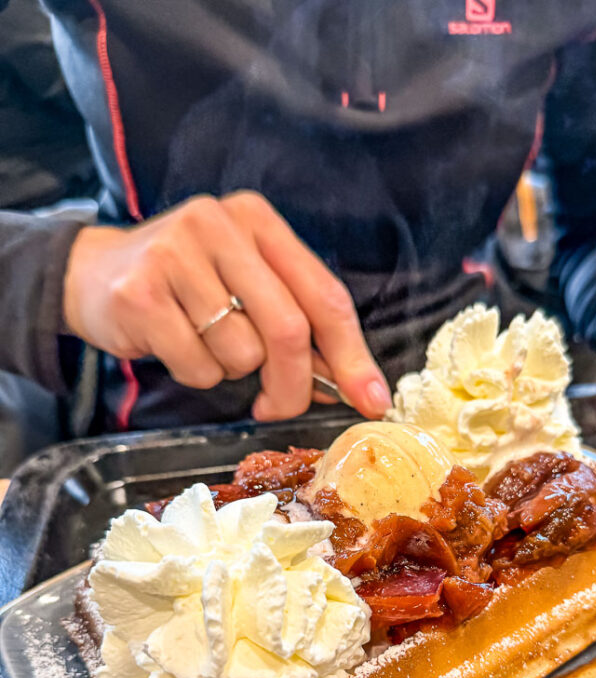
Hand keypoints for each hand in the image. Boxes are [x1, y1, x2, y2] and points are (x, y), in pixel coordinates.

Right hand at [62, 192, 391, 420]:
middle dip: (293, 386)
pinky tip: (174, 344)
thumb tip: (355, 386)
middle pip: (289, 329)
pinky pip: (198, 365)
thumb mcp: (246, 285)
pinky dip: (196, 373)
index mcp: (259, 221)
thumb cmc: (186, 287)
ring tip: (203, 342)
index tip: (371, 399)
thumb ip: (299, 323)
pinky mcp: (142, 292)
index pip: (325, 295)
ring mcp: (176, 254)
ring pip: (242, 353)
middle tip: (279, 407)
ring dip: (231, 371)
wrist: (94, 274)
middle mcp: (220, 225)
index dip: (353, 355)